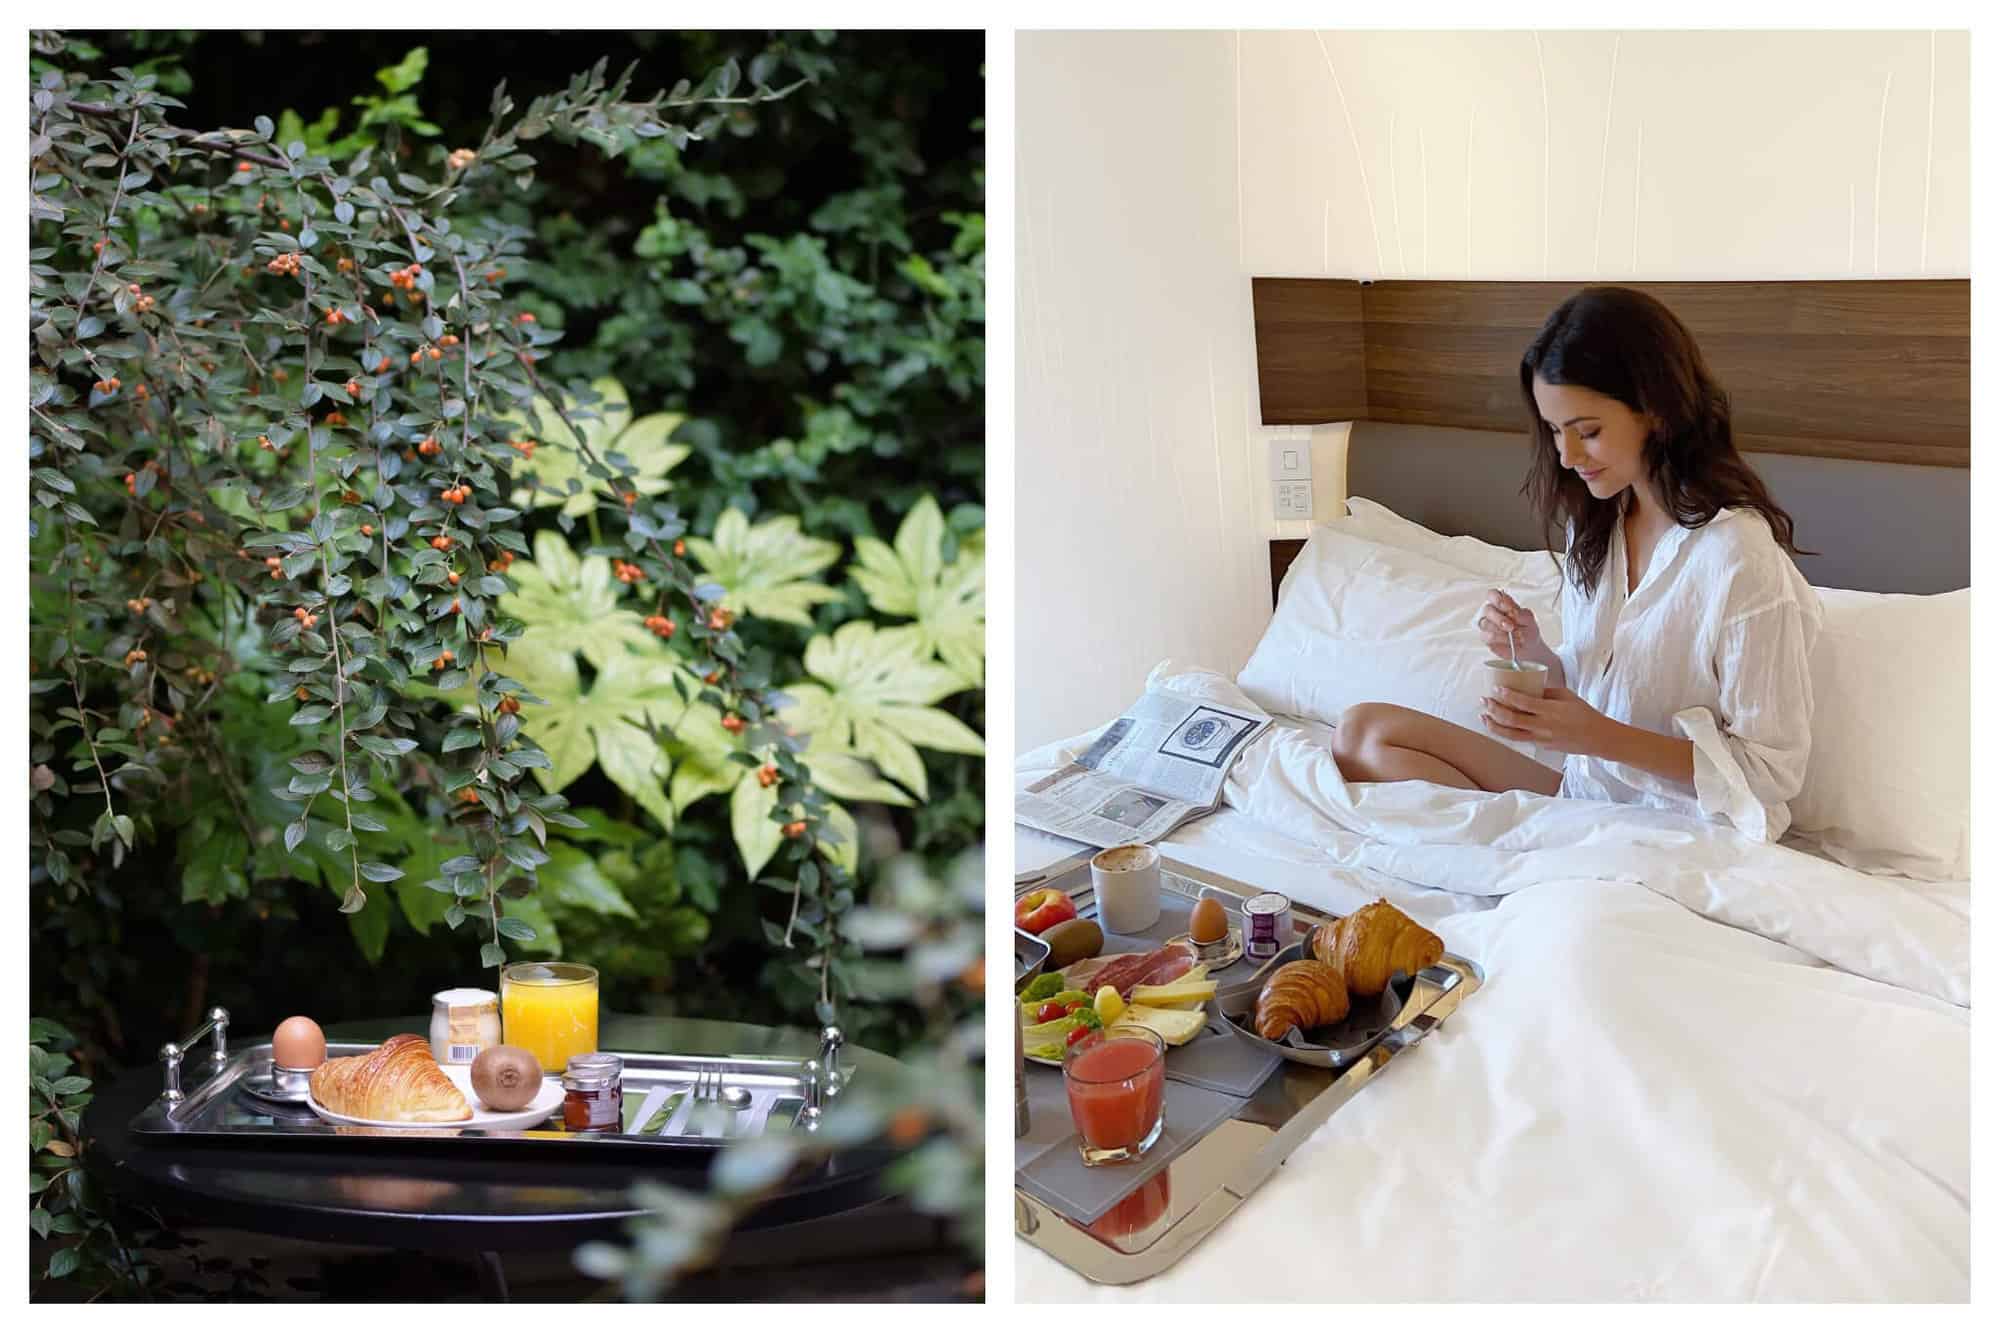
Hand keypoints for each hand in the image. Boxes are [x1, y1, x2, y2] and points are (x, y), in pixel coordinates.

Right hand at [1478, 590, 1546, 664]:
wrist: (1529, 647)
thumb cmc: (1528, 630)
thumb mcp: (1529, 619)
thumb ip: (1520, 613)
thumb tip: (1511, 611)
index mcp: (1502, 603)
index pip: (1492, 594)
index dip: (1497, 599)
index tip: (1507, 607)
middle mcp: (1493, 613)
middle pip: (1487, 609)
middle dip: (1499, 618)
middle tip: (1511, 626)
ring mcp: (1488, 625)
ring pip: (1485, 623)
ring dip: (1499, 630)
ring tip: (1511, 635)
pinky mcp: (1485, 637)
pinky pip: (1486, 636)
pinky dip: (1498, 639)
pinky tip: (1507, 641)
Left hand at [1481, 685, 1608, 756]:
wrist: (1597, 738)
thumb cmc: (1584, 714)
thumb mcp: (1567, 696)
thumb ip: (1546, 692)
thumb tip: (1527, 686)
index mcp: (1551, 710)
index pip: (1524, 702)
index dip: (1507, 696)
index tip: (1496, 689)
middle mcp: (1544, 726)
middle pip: (1512, 719)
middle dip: (1494, 710)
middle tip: (1484, 701)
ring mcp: (1541, 739)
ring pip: (1511, 735)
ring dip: (1494, 726)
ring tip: (1483, 717)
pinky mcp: (1541, 747)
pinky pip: (1520, 740)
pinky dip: (1506, 733)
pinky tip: (1498, 727)